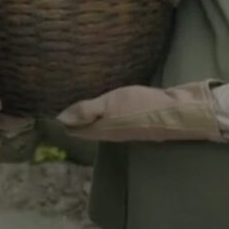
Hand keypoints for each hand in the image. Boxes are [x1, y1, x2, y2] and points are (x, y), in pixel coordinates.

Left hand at [55, 82, 223, 142]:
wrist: (177, 113)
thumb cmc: (141, 108)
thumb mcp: (111, 105)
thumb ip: (87, 110)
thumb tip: (60, 119)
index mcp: (101, 130)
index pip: (75, 129)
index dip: (63, 120)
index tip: (50, 106)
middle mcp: (110, 132)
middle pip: (86, 127)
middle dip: (73, 117)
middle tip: (59, 98)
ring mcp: (124, 127)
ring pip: (99, 122)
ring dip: (88, 113)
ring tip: (76, 97)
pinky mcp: (135, 119)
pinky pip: (112, 115)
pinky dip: (103, 109)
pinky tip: (104, 99)